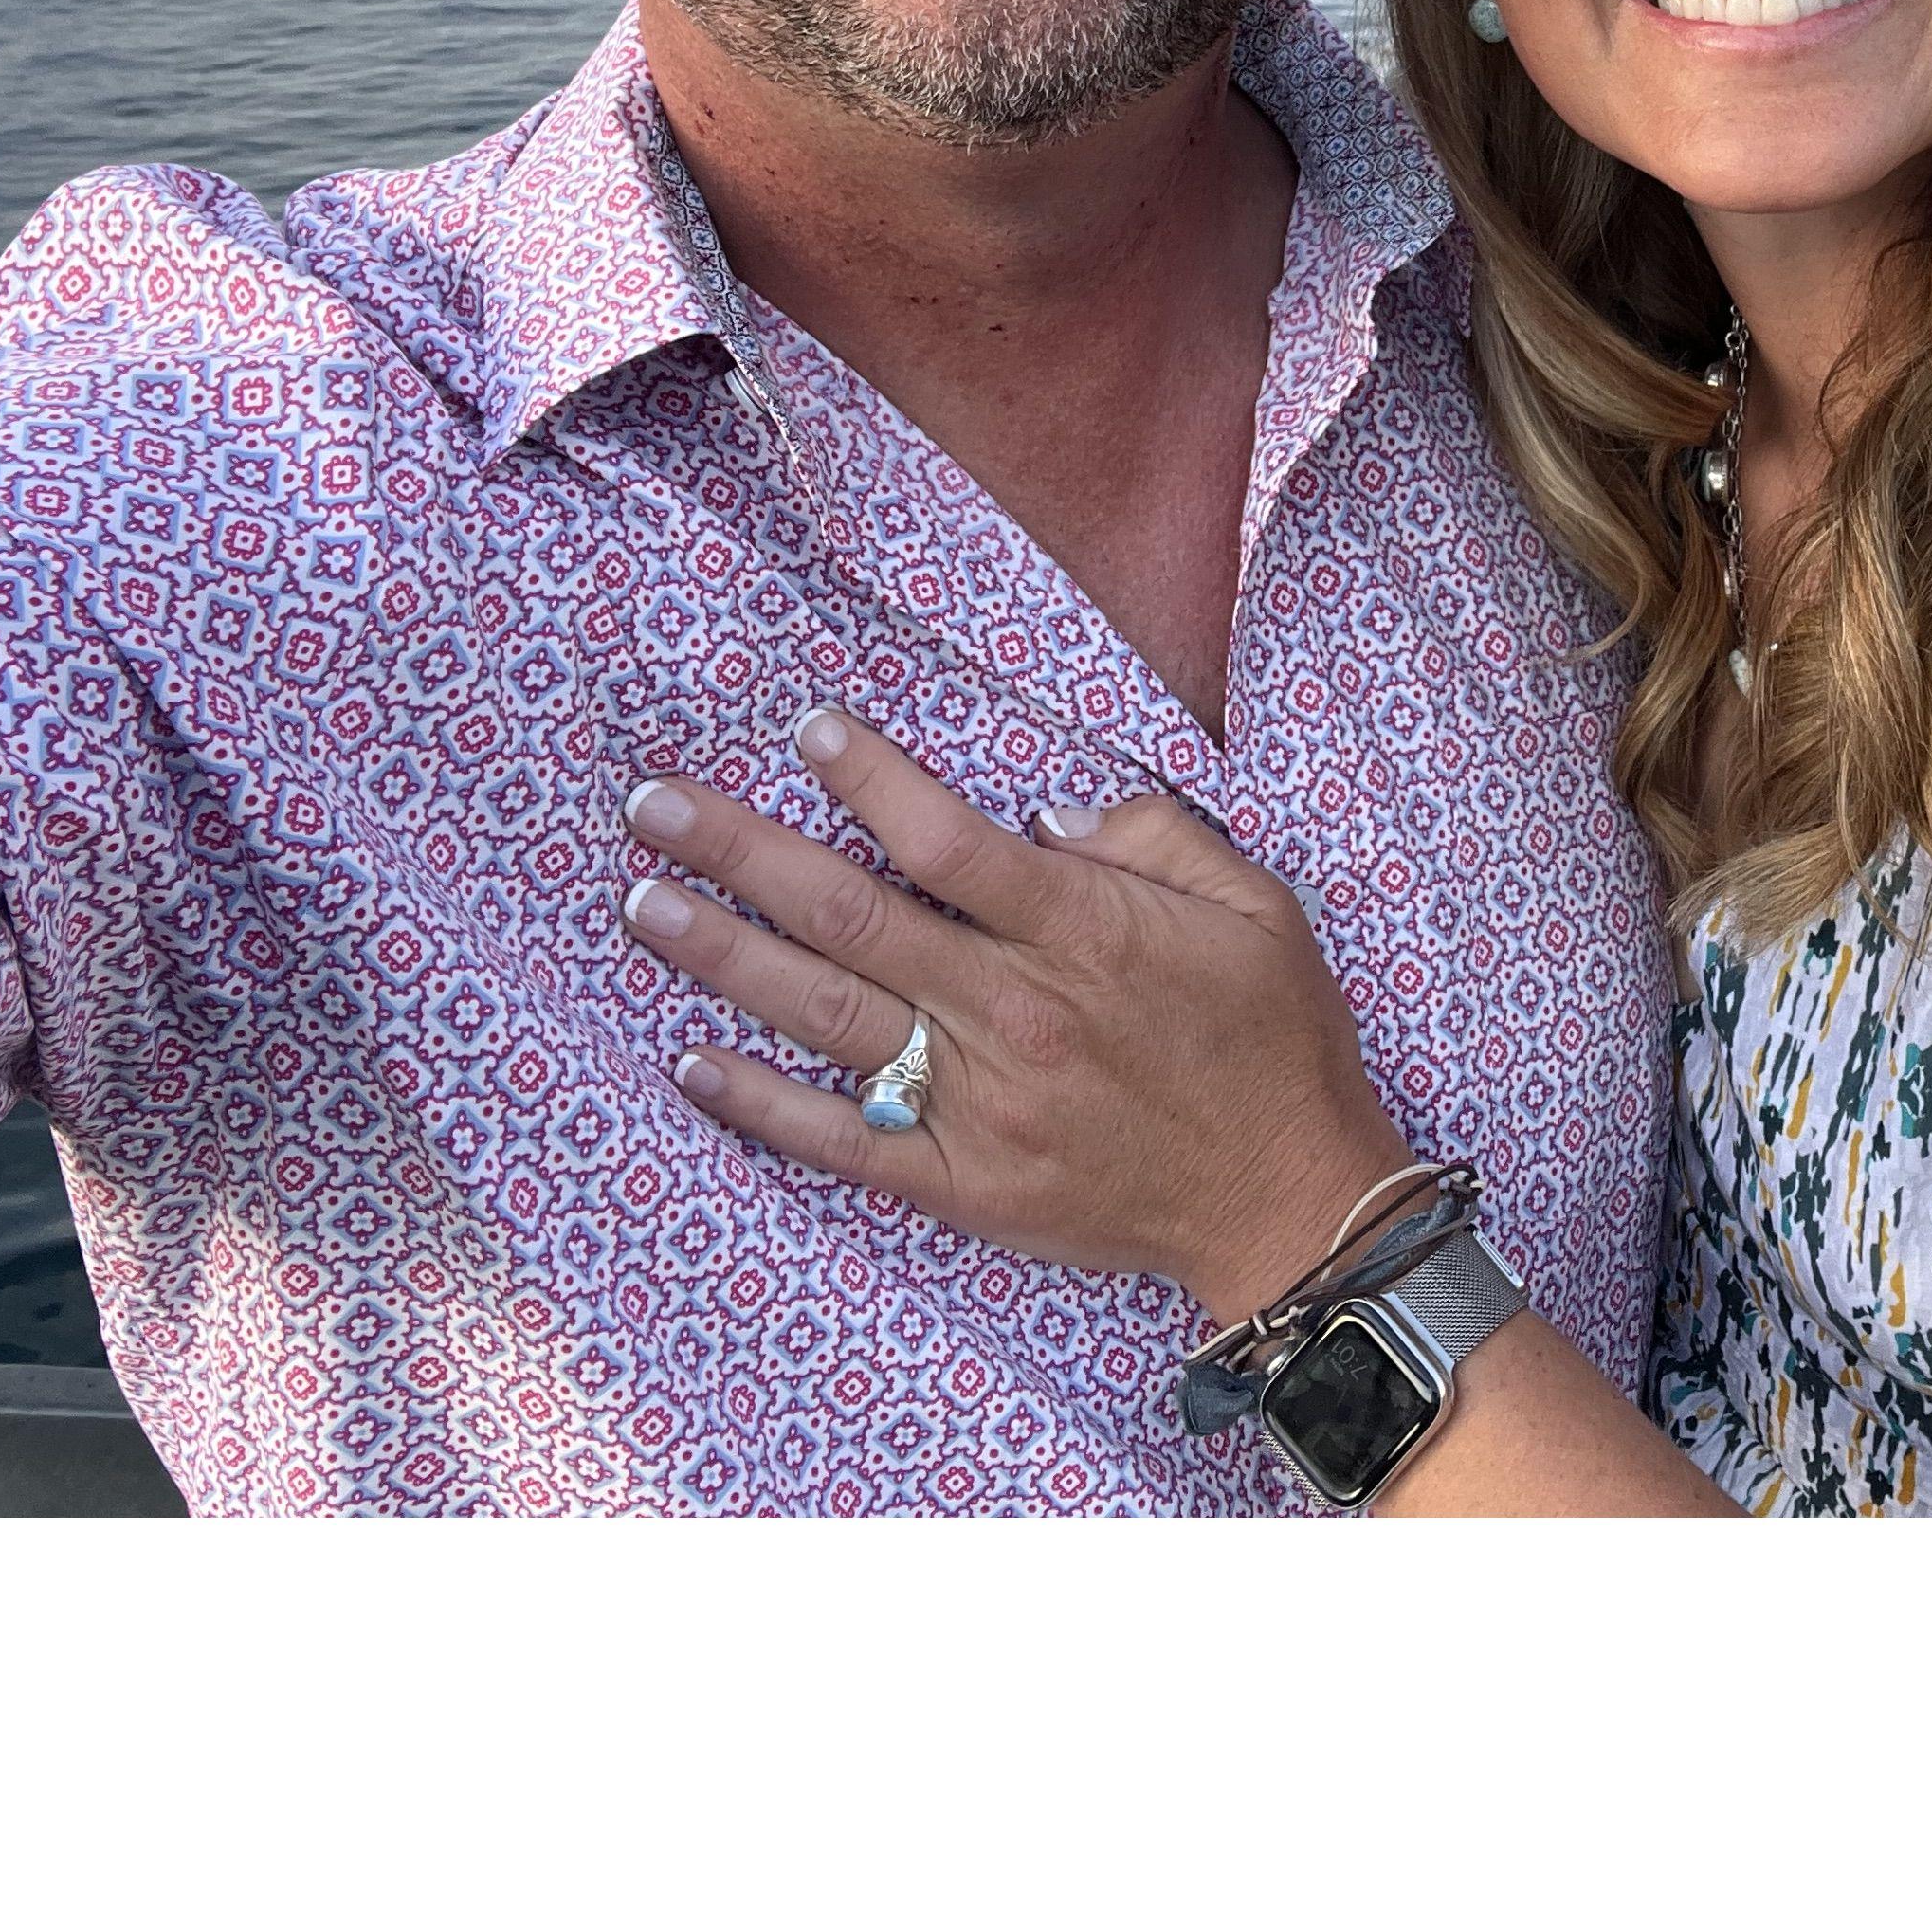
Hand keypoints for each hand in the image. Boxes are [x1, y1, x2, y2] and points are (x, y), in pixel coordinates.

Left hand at [619, 702, 1407, 1314]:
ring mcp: (980, 1105)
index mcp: (1084, 933)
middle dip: (740, 853)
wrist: (1289, 1200)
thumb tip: (1045, 815)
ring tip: (642, 905)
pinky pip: (841, 1140)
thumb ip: (1153, 837)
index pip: (946, 838)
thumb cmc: (1276, 1038)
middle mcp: (1015, 1013)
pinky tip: (690, 1063)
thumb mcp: (1256, 905)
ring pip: (825, 1016)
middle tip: (650, 807)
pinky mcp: (964, 1183)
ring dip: (724, 957)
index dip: (868, 778)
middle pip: (851, 916)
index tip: (806, 730)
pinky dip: (760, 1103)